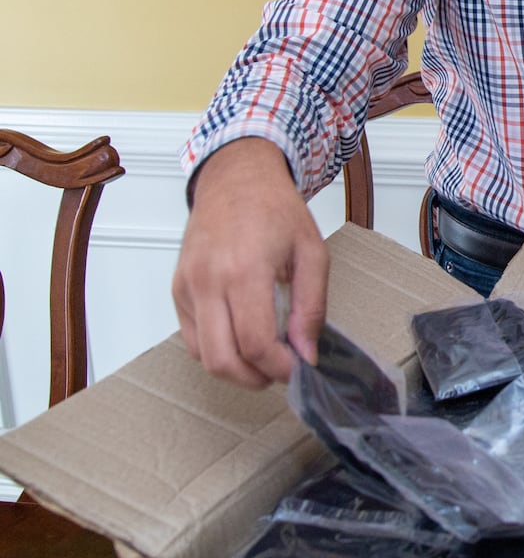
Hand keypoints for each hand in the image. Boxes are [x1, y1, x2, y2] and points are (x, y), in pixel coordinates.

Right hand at [172, 137, 326, 386]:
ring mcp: (186, 287)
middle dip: (255, 378)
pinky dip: (217, 349)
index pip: (255, 343)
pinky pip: (191, 338)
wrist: (236, 179)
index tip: (299, 368)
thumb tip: (306, 353)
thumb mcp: (312, 253)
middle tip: (280, 371)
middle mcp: (208, 282)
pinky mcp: (177, 290)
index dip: (279, 368)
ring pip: (202, 355)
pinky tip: (242, 338)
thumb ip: (311, 307)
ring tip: (264, 357)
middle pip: (222, 359)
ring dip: (235, 369)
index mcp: (245, 270)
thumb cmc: (276, 211)